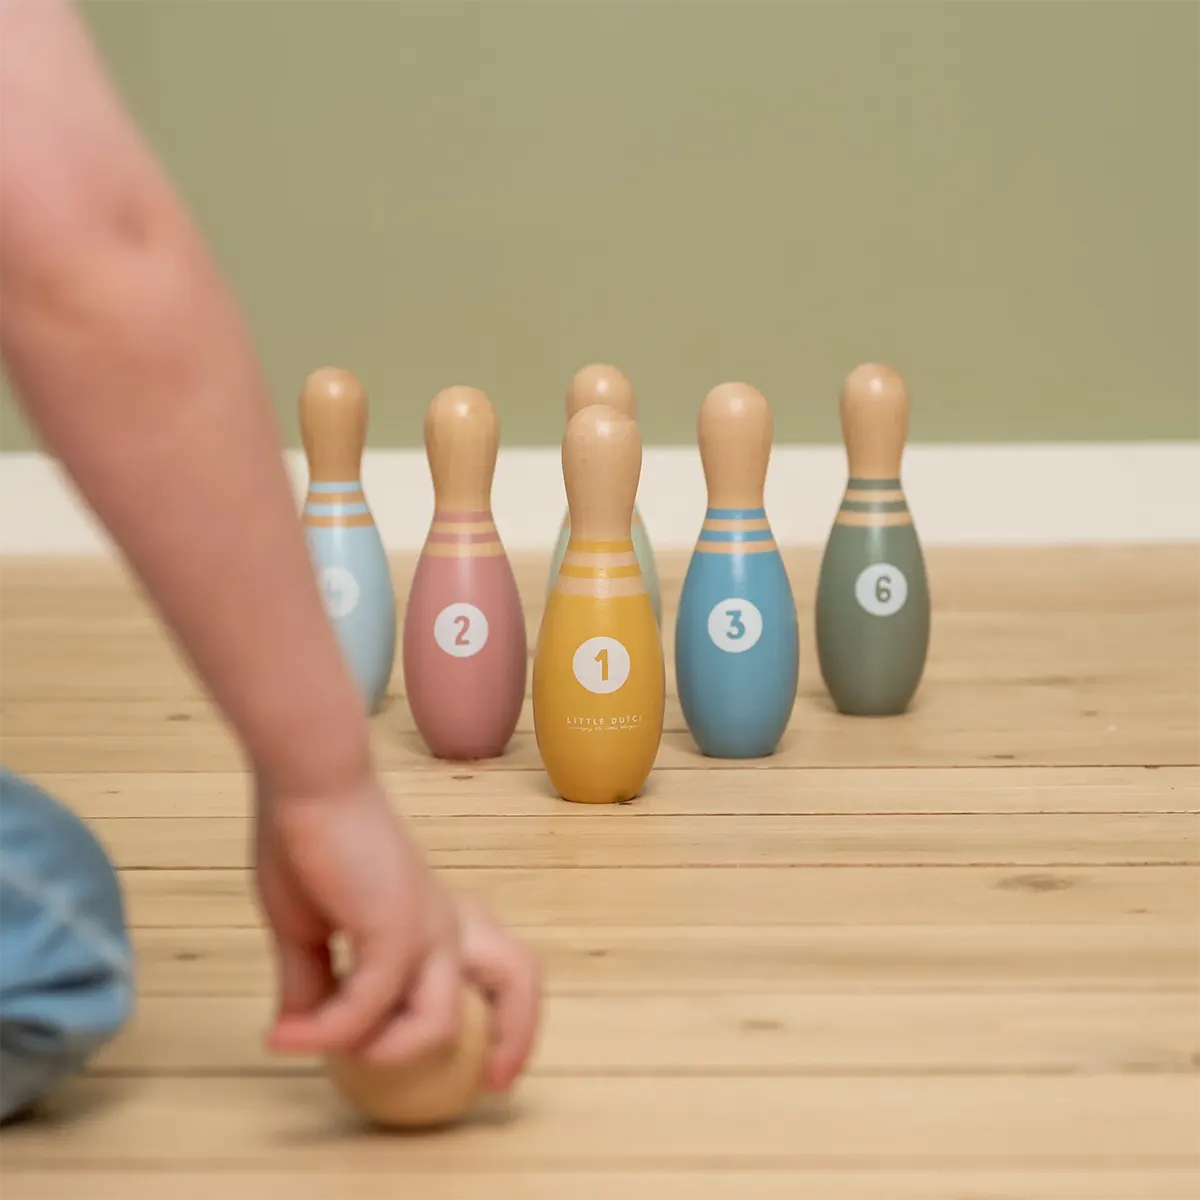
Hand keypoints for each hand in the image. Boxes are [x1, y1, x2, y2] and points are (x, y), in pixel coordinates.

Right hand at [252, 770, 540, 1090]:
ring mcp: (426, 927)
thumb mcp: (306, 929)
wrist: (307, 784)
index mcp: (433, 917)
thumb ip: (315, 982)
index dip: (507, 1019)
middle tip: (492, 1087)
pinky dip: (326, 1032)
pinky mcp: (396, 929)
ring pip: (438, 1022)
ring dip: (380, 1054)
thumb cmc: (309, 841)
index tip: (493, 1071)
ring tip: (317, 1047)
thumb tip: (299, 1032)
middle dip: (517, 1039)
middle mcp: (444, 923)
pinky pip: (369, 1008)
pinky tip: (288, 1034)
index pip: (495, 968)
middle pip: (518, 980)